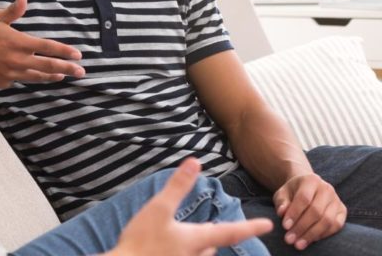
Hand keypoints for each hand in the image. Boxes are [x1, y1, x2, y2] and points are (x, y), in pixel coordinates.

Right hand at [0, 0, 84, 87]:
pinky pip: (19, 80)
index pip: (48, 48)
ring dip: (52, 76)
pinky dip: (29, 78)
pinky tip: (35, 76)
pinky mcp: (2, 82)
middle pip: (48, 66)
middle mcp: (17, 60)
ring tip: (63, 76)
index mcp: (19, 42)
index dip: (64, 51)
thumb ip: (14, 10)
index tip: (78, 55)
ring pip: (36, 76)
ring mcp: (10, 73)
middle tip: (81, 71)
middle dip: (67, 68)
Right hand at [110, 158, 272, 255]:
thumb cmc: (142, 241)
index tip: (268, 225)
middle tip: (212, 228)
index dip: (250, 227)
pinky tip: (169, 250)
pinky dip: (182, 253)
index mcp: (196, 240)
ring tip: (189, 240)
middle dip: (211, 237)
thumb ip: (178, 186)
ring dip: (197, 247)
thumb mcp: (158, 208)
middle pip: (210, 246)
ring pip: (198, 254)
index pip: (230, 232)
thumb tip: (195, 162)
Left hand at [273, 173, 346, 250]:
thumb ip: (281, 202)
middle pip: (316, 211)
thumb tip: (282, 213)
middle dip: (302, 227)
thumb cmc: (293, 192)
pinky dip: (323, 235)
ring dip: (312, 234)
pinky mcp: (342, 210)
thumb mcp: (283, 193)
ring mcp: (336, 200)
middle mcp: (326, 188)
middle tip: (290, 239)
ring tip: (299, 244)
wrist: (307, 188)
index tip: (285, 226)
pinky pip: (336, 226)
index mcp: (311, 180)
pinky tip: (311, 240)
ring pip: (327, 220)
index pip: (304, 198)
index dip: (294, 213)